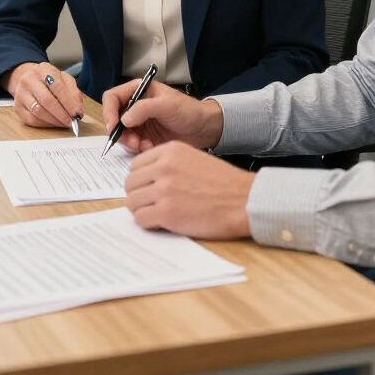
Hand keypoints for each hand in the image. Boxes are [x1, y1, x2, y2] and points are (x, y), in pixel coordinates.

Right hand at [6, 63, 83, 129]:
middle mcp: (29, 80)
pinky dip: (45, 124)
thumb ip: (73, 91)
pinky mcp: (17, 108)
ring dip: (54, 120)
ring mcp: (21, 94)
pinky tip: (54, 122)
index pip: (57, 86)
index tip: (77, 112)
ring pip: (38, 111)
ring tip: (64, 123)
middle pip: (46, 100)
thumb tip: (78, 108)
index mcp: (43, 69)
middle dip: (61, 113)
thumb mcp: (64, 78)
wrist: (28, 79)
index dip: (68, 102)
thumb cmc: (49, 80)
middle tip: (71, 121)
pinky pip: (31, 120)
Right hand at [101, 80, 223, 152]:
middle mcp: (135, 106)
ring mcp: (138, 123)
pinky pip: (131, 145)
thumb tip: (124, 118)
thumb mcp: (168, 105)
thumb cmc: (188, 110)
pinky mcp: (143, 137)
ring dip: (129, 142)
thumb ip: (145, 108)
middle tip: (132, 142)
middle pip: (114, 118)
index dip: (109, 111)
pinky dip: (137, 148)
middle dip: (120, 132)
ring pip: (121, 134)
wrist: (203, 129)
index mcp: (139, 91)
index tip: (114, 126)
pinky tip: (149, 147)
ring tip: (144, 145)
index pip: (113, 98)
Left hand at [125, 142, 253, 238]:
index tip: (147, 189)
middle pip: (130, 183)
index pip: (136, 165)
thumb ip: (169, 164)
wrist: (244, 200)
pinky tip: (163, 223)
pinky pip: (141, 219)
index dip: (141, 180)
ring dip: (142, 210)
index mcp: (170, 150)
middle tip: (151, 204)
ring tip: (158, 214)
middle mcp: (164, 166)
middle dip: (138, 196)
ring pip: (132, 202)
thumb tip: (147, 178)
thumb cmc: (223, 183)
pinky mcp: (167, 212)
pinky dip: (148, 223)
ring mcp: (164, 189)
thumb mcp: (193, 159)